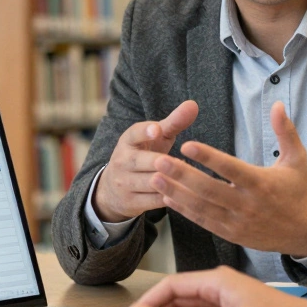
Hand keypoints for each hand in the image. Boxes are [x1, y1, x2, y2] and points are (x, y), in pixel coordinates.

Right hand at [95, 100, 199, 221]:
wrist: (113, 190)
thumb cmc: (143, 156)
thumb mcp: (156, 139)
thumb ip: (174, 123)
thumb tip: (193, 104)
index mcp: (128, 141)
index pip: (134, 133)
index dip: (145, 131)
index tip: (157, 129)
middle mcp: (122, 161)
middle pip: (141, 161)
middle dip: (160, 162)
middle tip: (177, 162)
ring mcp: (124, 183)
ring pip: (149, 183)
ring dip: (169, 182)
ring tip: (188, 180)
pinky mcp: (130, 202)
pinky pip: (152, 201)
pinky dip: (170, 198)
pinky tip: (186, 196)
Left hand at [152, 102, 306, 256]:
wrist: (305, 232)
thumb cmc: (298, 190)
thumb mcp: (297, 159)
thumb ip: (285, 131)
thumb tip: (277, 104)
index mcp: (261, 183)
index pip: (230, 169)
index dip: (208, 157)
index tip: (187, 144)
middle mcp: (247, 204)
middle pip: (209, 190)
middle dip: (182, 176)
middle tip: (159, 161)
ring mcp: (237, 222)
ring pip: (202, 207)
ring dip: (176, 193)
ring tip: (154, 178)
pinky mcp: (231, 234)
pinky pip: (203, 221)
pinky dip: (184, 210)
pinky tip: (167, 198)